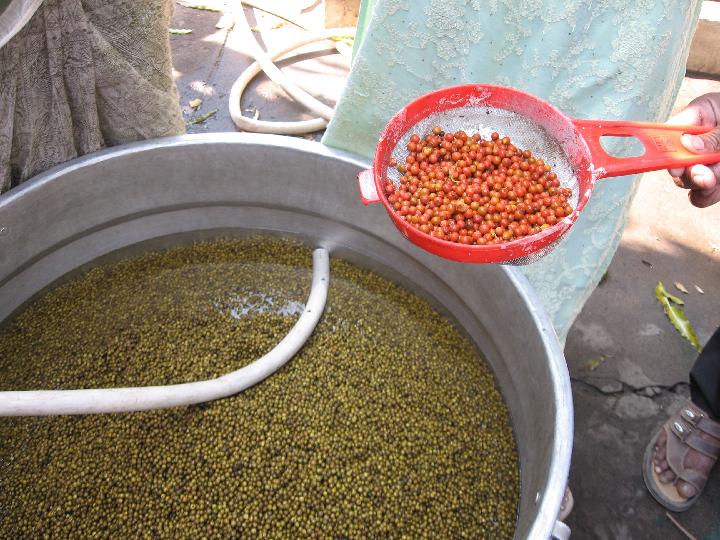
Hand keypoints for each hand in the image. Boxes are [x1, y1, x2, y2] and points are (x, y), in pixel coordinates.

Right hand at [667, 92, 719, 207]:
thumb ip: (715, 134)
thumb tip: (687, 146)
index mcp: (702, 115)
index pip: (671, 131)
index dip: (667, 148)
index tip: (675, 164)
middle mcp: (699, 140)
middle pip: (678, 161)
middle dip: (690, 172)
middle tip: (704, 176)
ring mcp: (710, 161)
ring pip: (692, 181)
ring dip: (702, 186)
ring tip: (714, 182)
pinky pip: (707, 193)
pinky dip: (711, 194)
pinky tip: (718, 187)